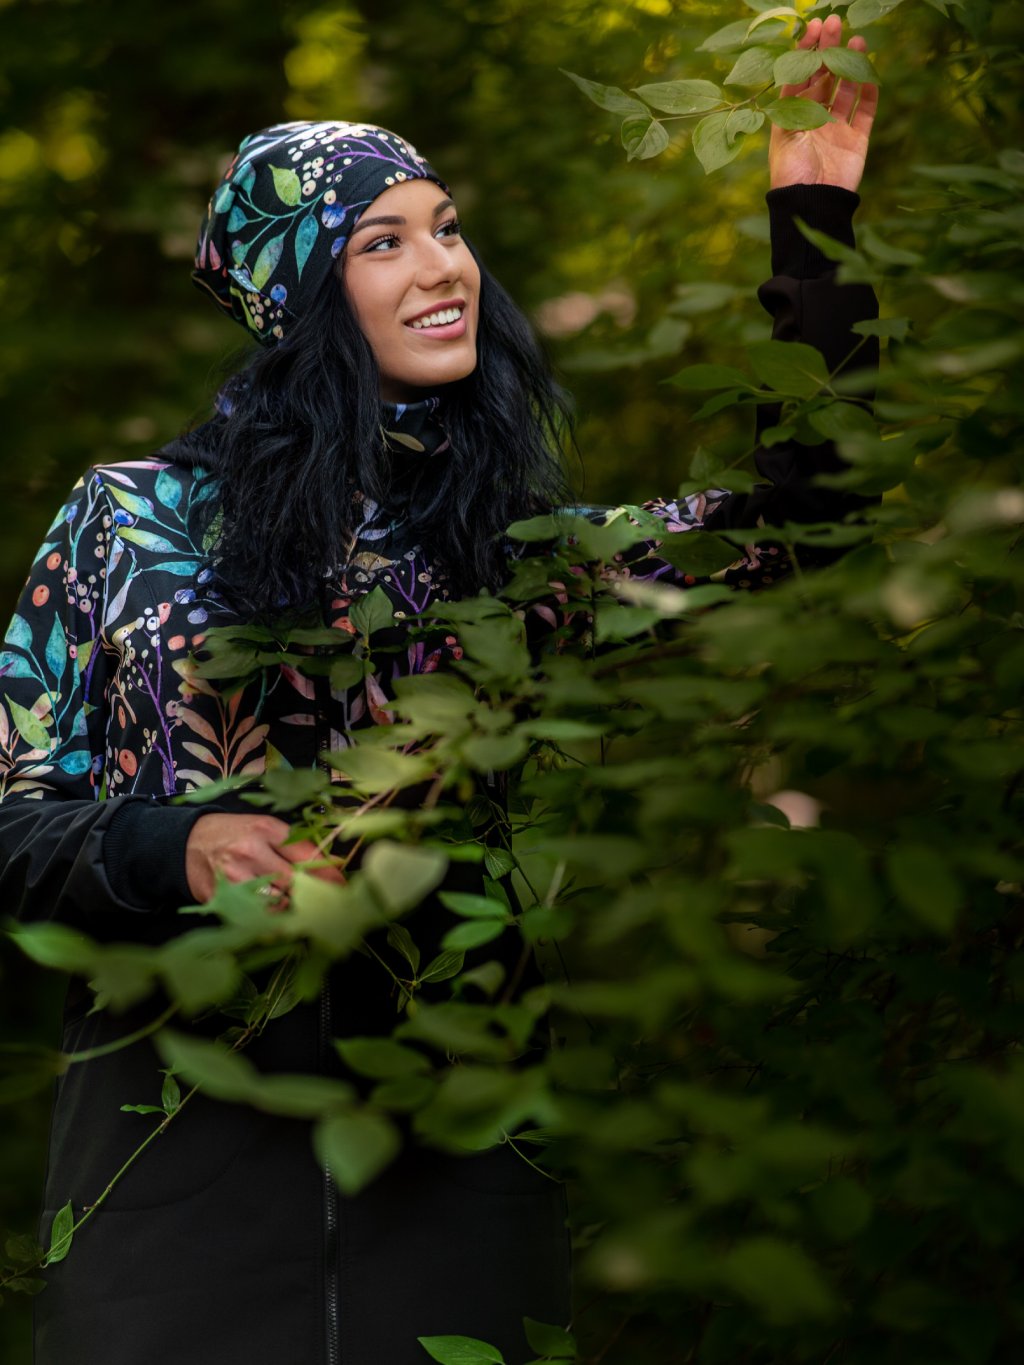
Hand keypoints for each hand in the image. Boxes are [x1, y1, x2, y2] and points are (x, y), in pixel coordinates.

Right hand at [185, 812, 344, 904]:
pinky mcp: (223, 900)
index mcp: (265, 830)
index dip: (328, 874)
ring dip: (292, 909)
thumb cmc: (232, 835)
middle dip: (316, 895)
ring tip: (300, 909)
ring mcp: (235, 878)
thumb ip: (294, 845)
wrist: (184, 844)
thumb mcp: (264, 828)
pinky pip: (257, 917)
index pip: (306, 854)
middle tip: (331, 905)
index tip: (342, 886)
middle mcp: (250, 852)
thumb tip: (332, 866)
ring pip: (278, 904)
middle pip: (296, 882)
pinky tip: (277, 918)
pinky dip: (271, 920)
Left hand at [769, 14, 878, 192]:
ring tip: (857, 40)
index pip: (798, 78)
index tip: (813, 27)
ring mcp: (836, 130)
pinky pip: (865, 112)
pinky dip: (868, 92)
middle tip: (835, 23)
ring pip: (846, 91)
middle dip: (828, 51)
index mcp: (791, 118)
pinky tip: (870, 71)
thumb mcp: (785, 132)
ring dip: (850, 66)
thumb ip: (793, 100)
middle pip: (823, 79)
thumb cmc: (791, 170)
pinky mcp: (857, 141)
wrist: (812, 203)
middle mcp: (814, 121)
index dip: (805, 52)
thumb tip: (798, 65)